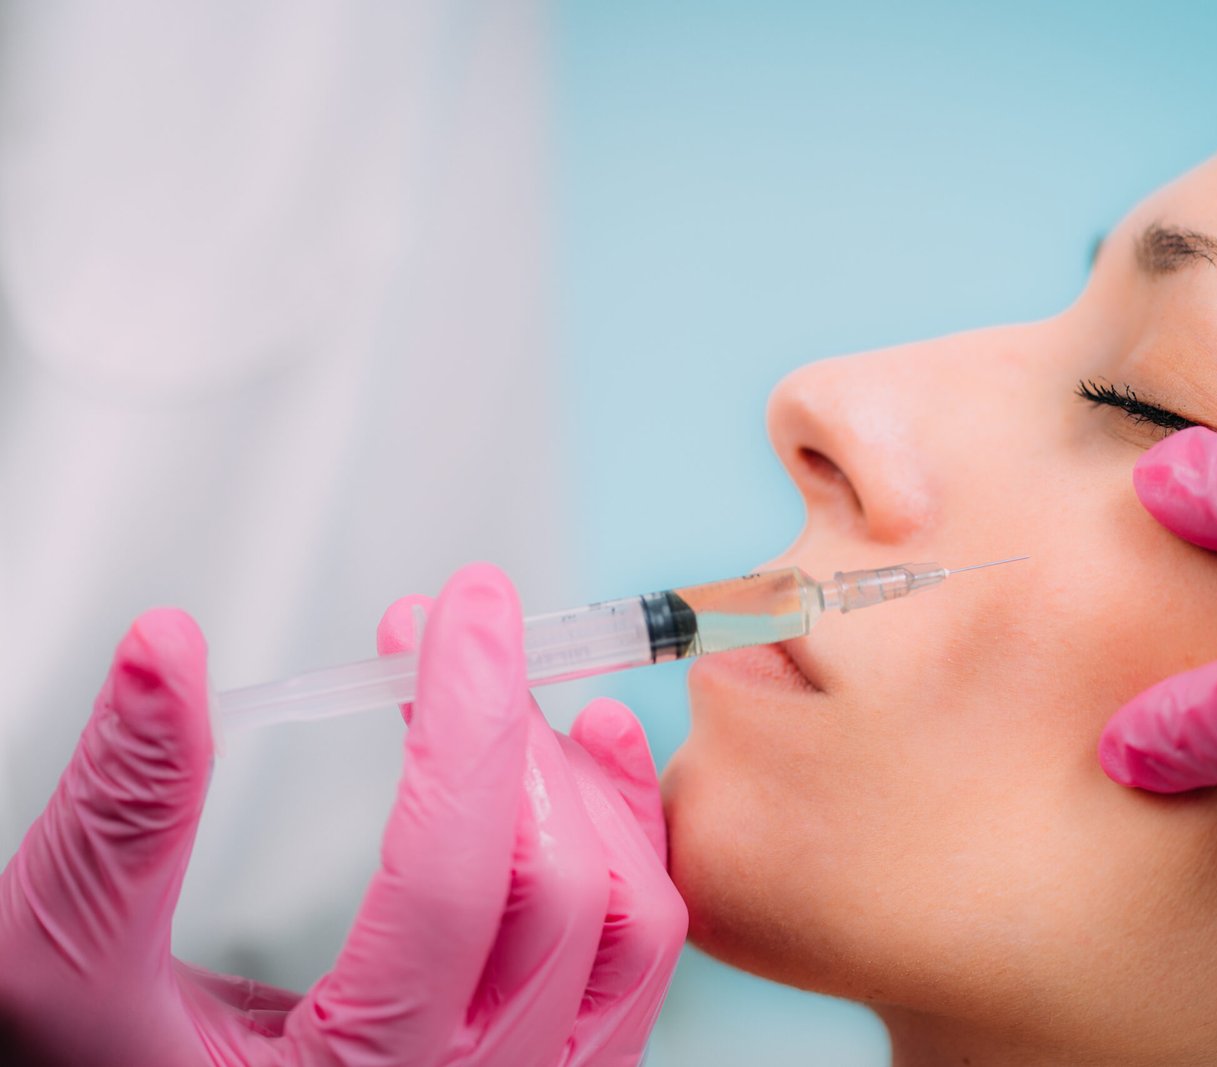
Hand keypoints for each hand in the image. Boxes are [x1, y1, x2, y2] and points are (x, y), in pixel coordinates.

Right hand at [0, 563, 684, 1065]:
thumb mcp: (59, 962)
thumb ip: (120, 816)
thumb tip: (164, 653)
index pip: (448, 878)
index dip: (463, 721)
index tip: (460, 610)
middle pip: (557, 892)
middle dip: (513, 738)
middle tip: (460, 637)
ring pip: (630, 926)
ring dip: (586, 787)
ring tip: (527, 699)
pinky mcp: (553, 1062)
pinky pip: (639, 952)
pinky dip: (630, 836)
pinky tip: (594, 750)